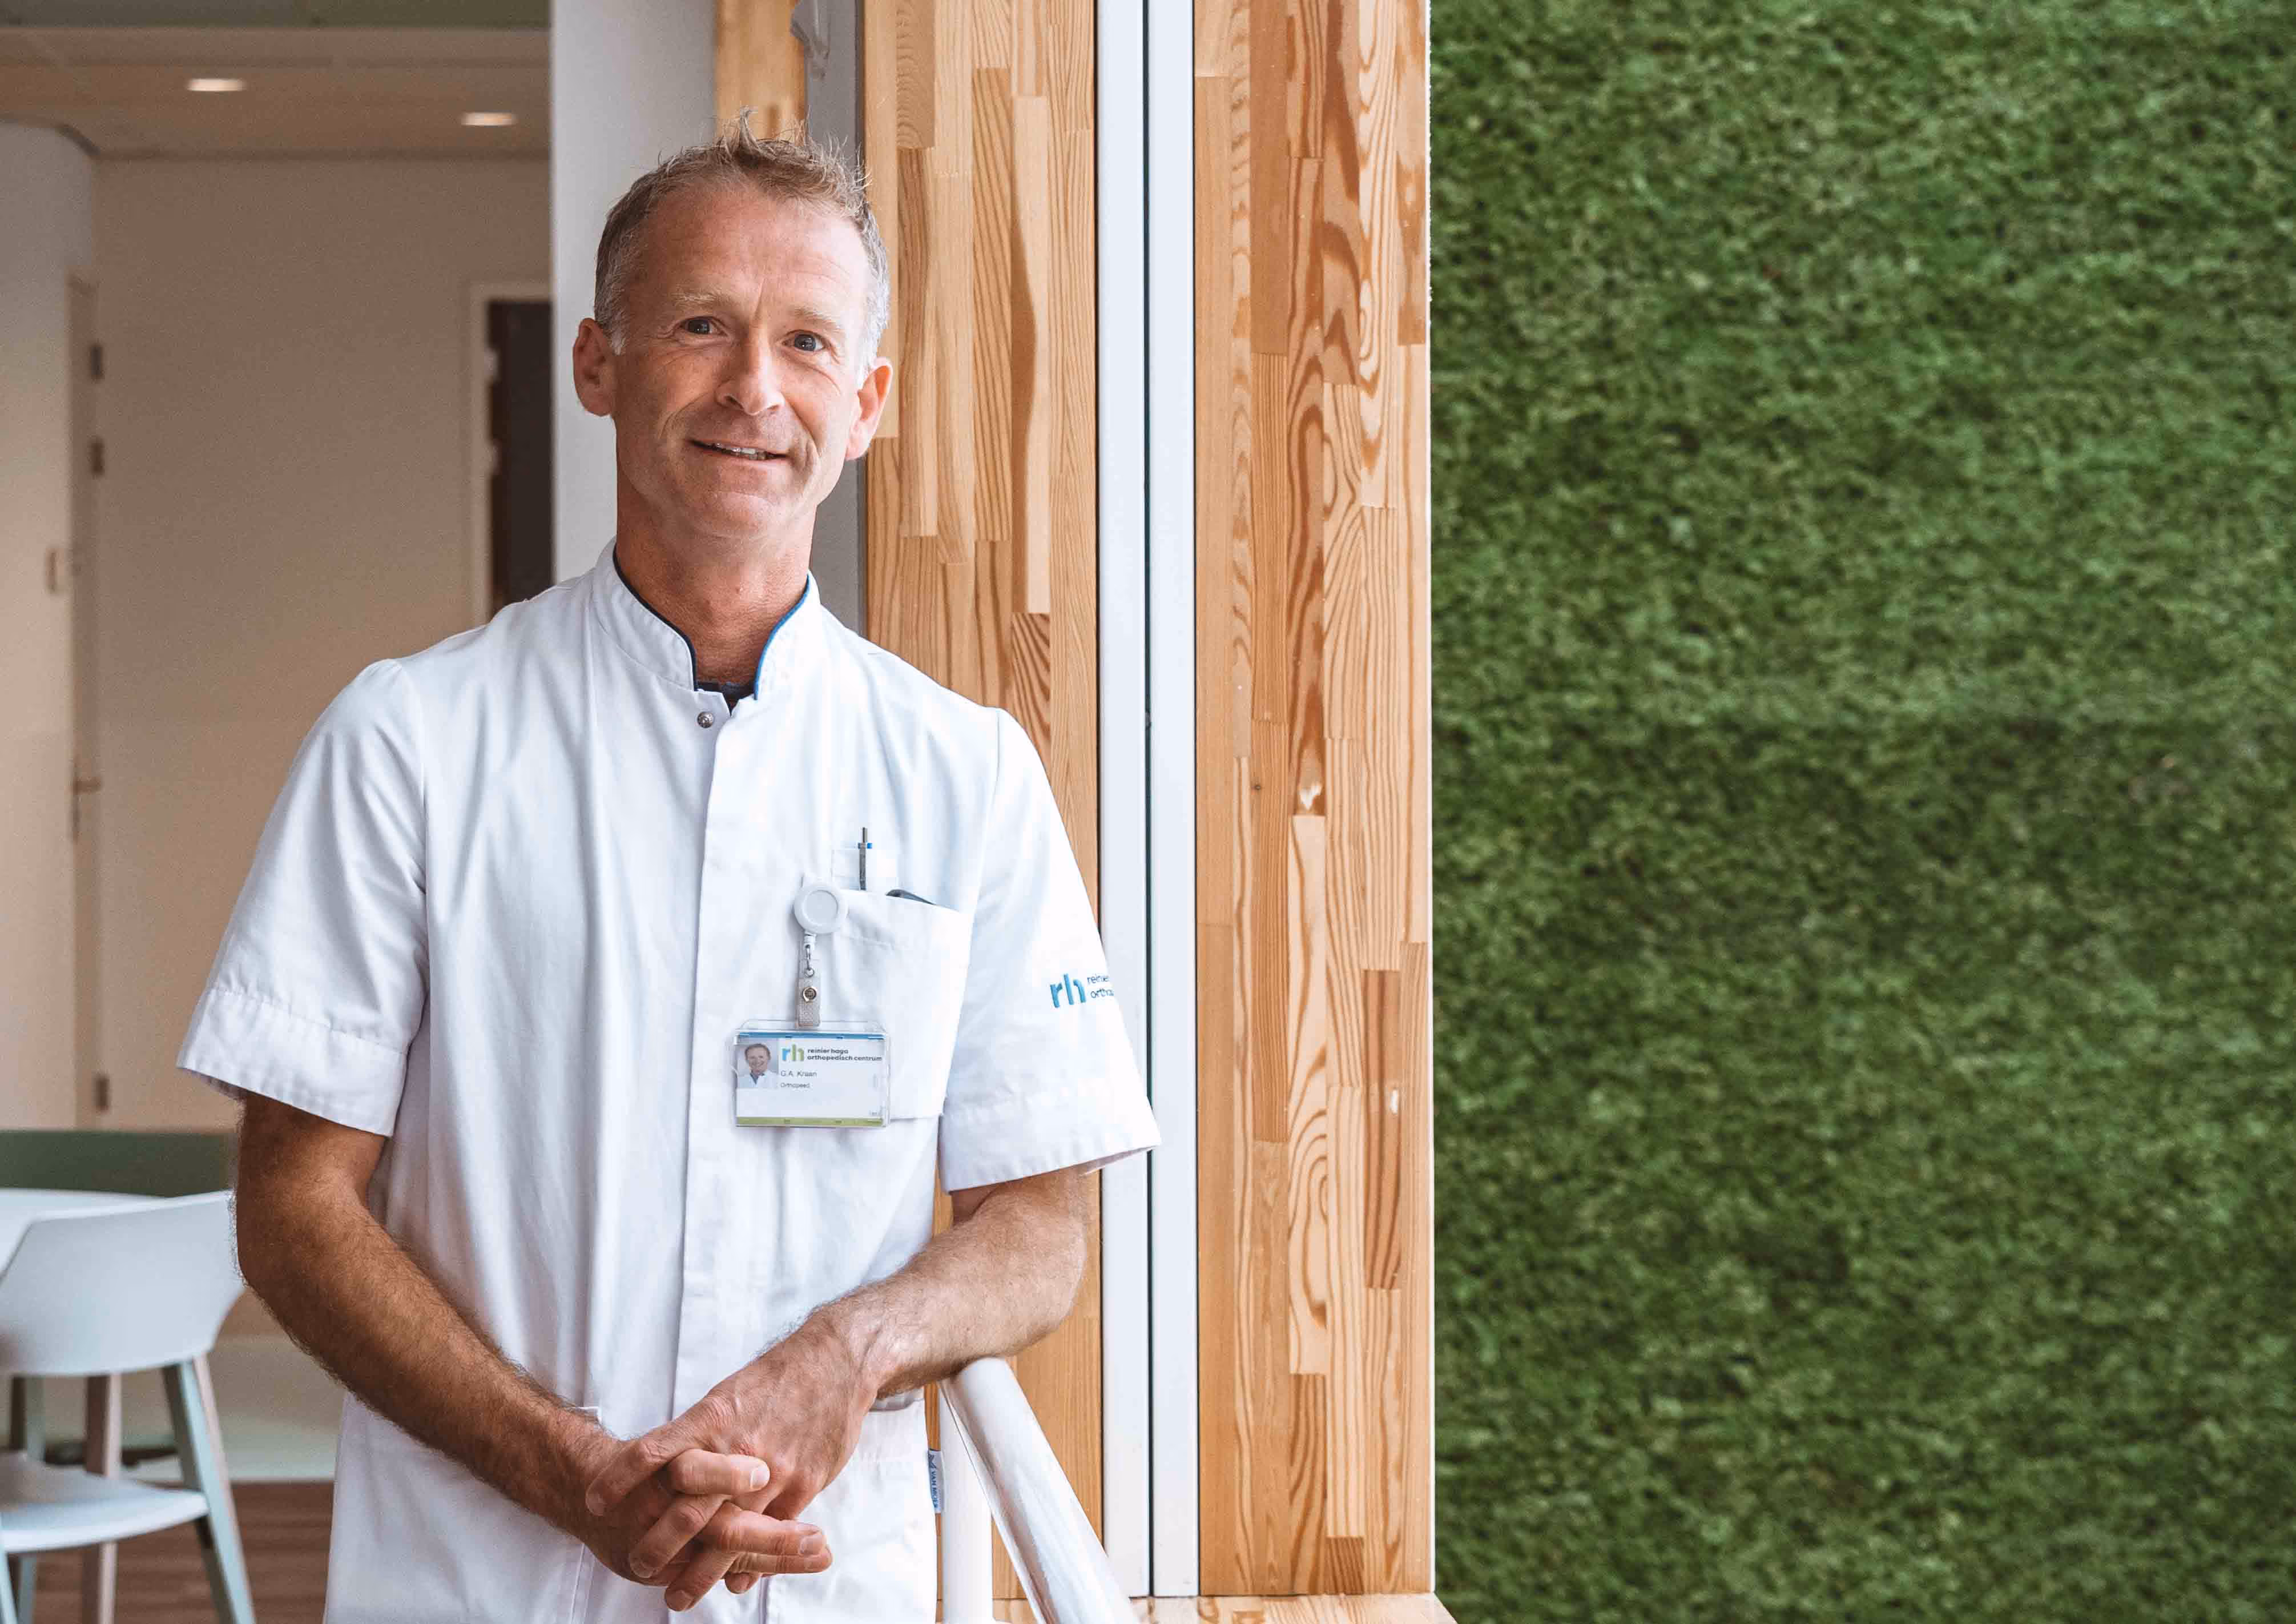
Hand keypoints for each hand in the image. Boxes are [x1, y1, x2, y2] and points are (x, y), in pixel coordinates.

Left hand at [584, 1318, 876, 1607]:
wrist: (837, 1362)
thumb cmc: (778, 1378)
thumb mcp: (730, 1396)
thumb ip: (702, 1436)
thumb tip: (671, 1469)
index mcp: (713, 1418)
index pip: (655, 1450)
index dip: (621, 1477)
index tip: (594, 1501)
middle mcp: (738, 1448)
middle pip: (689, 1507)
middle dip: (659, 1543)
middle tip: (638, 1564)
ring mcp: (773, 1471)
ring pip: (730, 1533)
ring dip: (701, 1571)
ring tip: (676, 1596)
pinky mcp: (803, 1485)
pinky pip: (772, 1533)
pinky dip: (751, 1563)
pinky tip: (733, 1582)